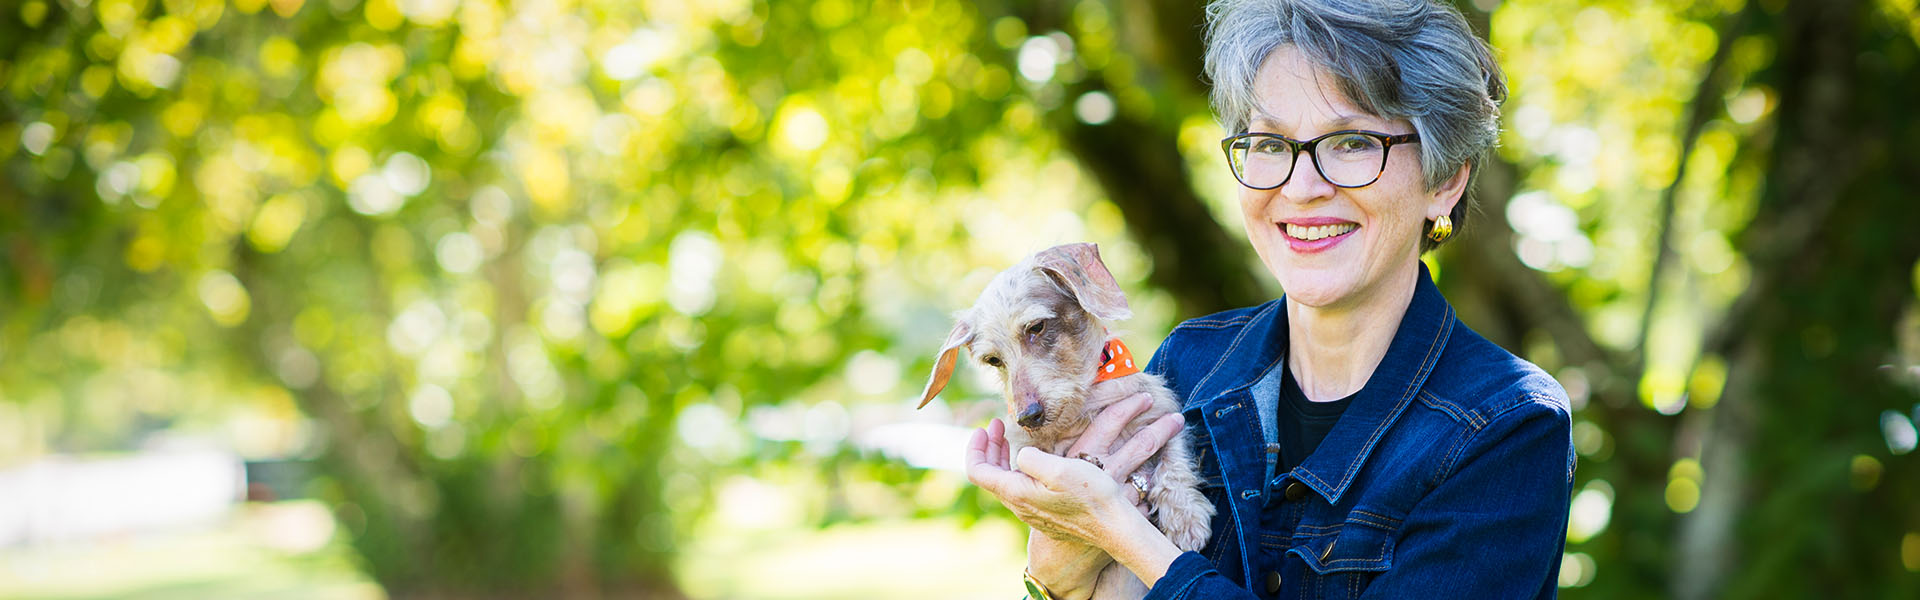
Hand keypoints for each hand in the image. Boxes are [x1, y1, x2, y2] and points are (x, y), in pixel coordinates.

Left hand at [965, 394, 1184, 597]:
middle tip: (996, 426)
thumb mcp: (1059, 469)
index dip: (975, 447)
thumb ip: (1030, 457)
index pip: (977, 471)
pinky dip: (1017, 468)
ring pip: (1005, 481)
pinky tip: (1032, 459)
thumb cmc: (1091, 496)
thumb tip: (1020, 454)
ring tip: (1009, 438)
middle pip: (989, 475)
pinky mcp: (1044, 514)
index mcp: (1016, 493)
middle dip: (989, 447)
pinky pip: (1020, 489)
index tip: (985, 427)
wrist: (1113, 526)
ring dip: (1002, 457)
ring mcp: (1031, 512)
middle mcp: (1019, 506)